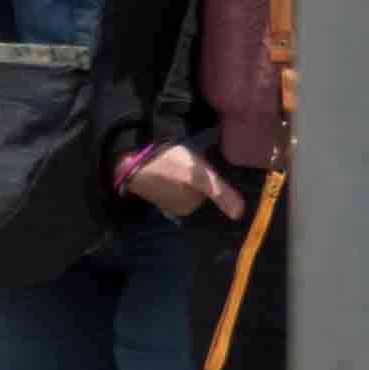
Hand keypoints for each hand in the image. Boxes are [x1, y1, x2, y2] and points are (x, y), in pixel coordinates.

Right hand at [116, 139, 233, 219]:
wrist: (127, 154)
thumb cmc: (168, 165)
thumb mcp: (200, 175)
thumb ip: (221, 193)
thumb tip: (240, 214)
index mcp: (187, 207)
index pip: (208, 193)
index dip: (209, 177)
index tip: (204, 163)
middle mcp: (174, 207)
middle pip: (195, 189)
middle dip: (196, 177)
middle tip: (191, 158)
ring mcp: (160, 197)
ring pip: (181, 184)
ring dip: (182, 173)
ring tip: (177, 156)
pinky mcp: (148, 186)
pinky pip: (167, 180)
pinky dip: (169, 172)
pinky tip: (165, 159)